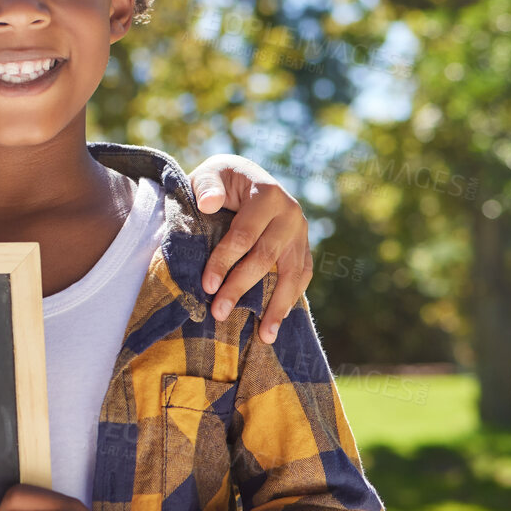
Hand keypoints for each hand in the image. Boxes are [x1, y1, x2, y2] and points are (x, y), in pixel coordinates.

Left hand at [186, 154, 311, 342]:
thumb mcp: (211, 173)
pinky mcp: (304, 246)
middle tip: (219, 313)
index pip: (243, 235)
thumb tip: (208, 204)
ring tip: (264, 336)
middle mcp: (290, 213)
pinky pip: (302, 276)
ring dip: (276, 306)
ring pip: (291, 274)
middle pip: (264, 258)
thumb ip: (206, 185)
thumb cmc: (222, 179)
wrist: (246, 177)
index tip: (207, 286)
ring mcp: (301, 232)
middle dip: (240, 288)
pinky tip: (278, 322)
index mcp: (267, 194)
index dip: (224, 262)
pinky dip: (292, 299)